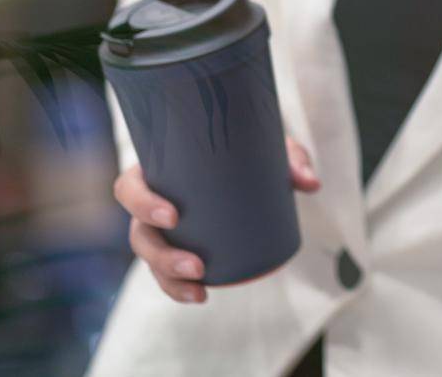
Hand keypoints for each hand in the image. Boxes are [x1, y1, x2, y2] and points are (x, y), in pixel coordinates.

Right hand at [113, 140, 319, 303]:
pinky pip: (169, 271)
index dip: (142, 203)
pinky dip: (180, 287)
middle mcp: (152, 201)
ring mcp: (162, 228)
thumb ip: (290, 159)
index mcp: (157, 169)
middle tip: (198, 265)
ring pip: (151, 259)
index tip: (174, 214)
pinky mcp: (179, 245)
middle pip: (138, 233)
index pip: (130, 187)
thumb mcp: (266, 146)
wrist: (246, 156)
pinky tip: (201, 295)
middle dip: (162, 255)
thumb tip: (311, 184)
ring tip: (200, 287)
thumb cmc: (243, 146)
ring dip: (169, 278)